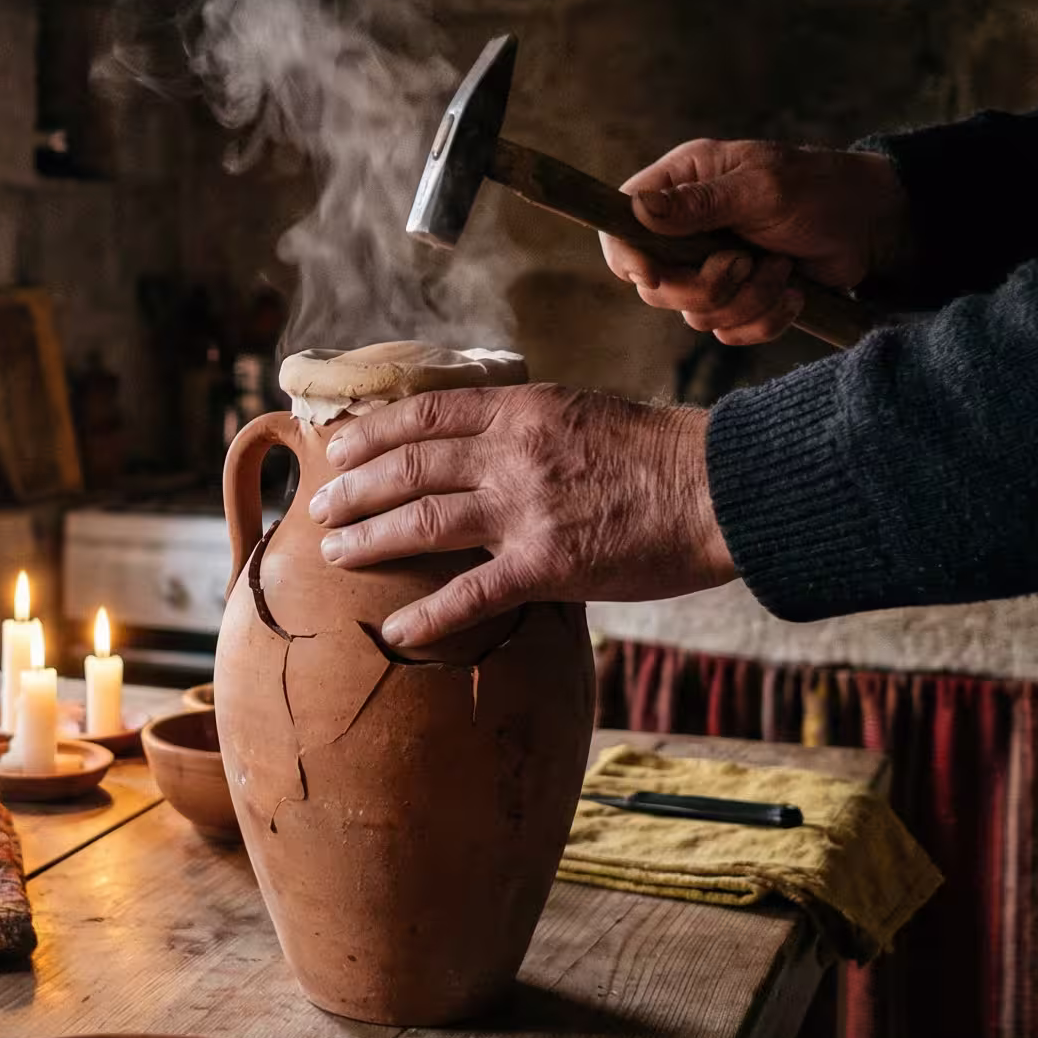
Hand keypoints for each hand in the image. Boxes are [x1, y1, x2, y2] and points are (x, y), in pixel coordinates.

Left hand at [305, 384, 738, 648]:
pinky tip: (395, 628)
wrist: (719, 487)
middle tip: (319, 508)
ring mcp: (526, 509)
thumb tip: (484, 440)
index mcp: (522, 409)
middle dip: (354, 489)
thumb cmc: (660, 452)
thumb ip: (528, 426)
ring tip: (333, 553)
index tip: (338, 449)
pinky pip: (471, 594)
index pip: (425, 414)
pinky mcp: (548, 564)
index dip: (372, 433)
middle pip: (408, 467)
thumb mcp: (584, 412)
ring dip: (369, 538)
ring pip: (422, 521)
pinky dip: (427, 615)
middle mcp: (513, 453)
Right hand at [599, 141, 910, 344]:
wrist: (872, 226)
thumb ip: (700, 203)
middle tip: (744, 262)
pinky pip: (729, 333)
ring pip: (695, 315)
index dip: (627, 258)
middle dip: (705, 286)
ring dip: (747, 300)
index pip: (621, 226)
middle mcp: (687, 229)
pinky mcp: (739, 299)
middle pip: (656, 286)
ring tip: (782, 268)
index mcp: (682, 186)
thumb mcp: (762, 188)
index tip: (654, 276)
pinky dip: (765, 319)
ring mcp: (711, 267)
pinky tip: (793, 290)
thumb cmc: (819, 190)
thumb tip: (637, 209)